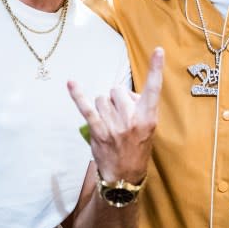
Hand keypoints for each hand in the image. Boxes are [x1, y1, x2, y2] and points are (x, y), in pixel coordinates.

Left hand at [67, 47, 163, 183]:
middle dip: (117, 99)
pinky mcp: (98, 131)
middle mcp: (132, 119)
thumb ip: (139, 107)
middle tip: (121, 116)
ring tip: (110, 122)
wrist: (124, 176)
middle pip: (118, 90)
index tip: (157, 51)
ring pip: (102, 98)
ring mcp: (114, 126)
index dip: (156, 69)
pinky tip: (71, 83)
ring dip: (103, 106)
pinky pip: (86, 108)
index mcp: (148, 117)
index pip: (153, 89)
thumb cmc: (137, 148)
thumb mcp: (148, 129)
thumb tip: (123, 93)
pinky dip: (77, 95)